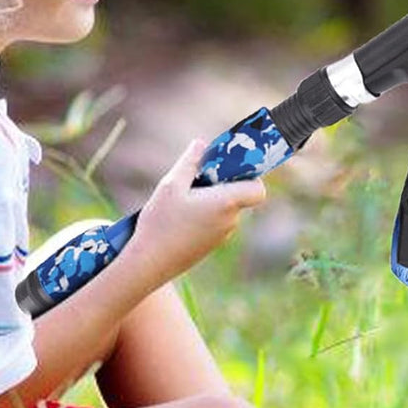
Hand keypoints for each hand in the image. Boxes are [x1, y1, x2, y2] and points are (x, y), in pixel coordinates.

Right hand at [123, 138, 266, 286]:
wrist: (149, 263)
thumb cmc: (161, 222)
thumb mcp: (171, 184)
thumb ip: (190, 161)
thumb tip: (201, 144)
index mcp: (226, 203)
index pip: (258, 189)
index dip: (249, 177)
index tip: (227, 170)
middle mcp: (230, 222)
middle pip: (238, 196)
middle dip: (221, 185)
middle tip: (195, 181)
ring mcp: (221, 237)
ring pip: (225, 210)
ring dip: (210, 201)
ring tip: (182, 201)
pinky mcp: (210, 247)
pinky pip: (215, 223)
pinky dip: (204, 216)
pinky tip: (179, 218)